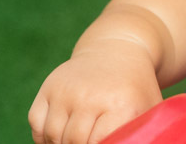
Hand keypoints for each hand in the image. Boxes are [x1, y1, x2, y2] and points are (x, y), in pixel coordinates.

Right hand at [28, 41, 162, 143]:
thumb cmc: (135, 89)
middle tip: (91, 139)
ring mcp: (66, 90)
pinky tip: (59, 135)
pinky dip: (44, 136)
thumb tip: (144, 142)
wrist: (117, 50)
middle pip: (74, 142)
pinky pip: (36, 124)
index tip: (102, 142)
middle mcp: (90, 96)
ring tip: (78, 138)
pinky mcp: (49, 86)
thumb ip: (143, 133)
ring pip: (53, 136)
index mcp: (121, 105)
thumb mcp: (148, 109)